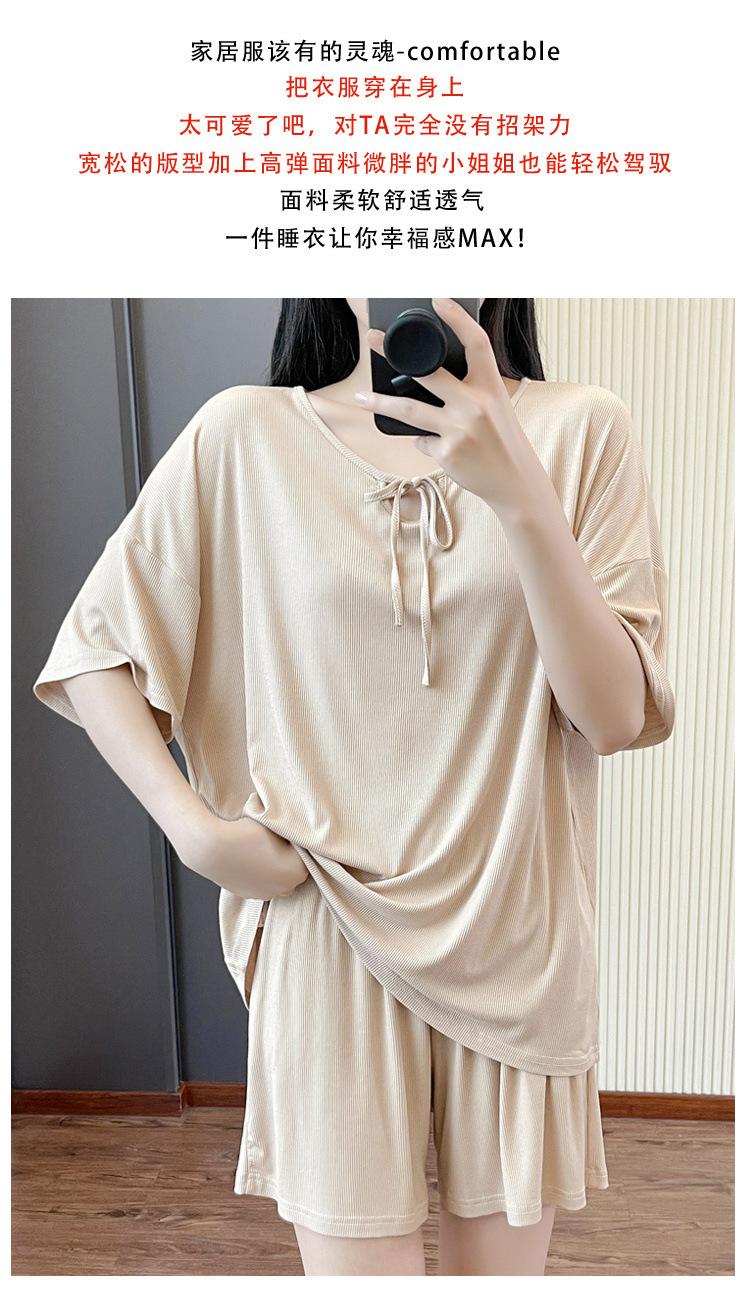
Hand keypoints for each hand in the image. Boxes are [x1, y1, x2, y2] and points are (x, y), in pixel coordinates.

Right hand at [176, 809, 309, 899]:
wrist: (212, 849)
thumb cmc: (245, 834)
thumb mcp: (274, 823)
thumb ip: (290, 827)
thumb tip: (296, 826)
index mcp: (298, 870)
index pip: (309, 853)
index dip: (298, 839)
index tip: (288, 830)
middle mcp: (287, 887)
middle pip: (296, 868)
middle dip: (290, 856)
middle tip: (277, 838)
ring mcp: (268, 894)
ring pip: (280, 878)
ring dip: (276, 867)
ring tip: (262, 849)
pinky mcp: (251, 896)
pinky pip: (264, 883)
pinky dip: (262, 873)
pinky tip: (252, 859)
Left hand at [354, 297, 535, 513]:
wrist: (515, 481)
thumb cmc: (502, 440)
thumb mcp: (496, 406)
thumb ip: (470, 389)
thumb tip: (428, 376)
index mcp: (491, 386)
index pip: (475, 343)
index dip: (457, 318)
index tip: (438, 301)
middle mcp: (475, 405)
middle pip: (427, 373)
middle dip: (393, 354)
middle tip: (372, 339)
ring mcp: (459, 429)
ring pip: (408, 409)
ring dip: (380, 402)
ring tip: (361, 398)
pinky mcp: (447, 452)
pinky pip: (420, 439)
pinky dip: (423, 440)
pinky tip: (439, 446)